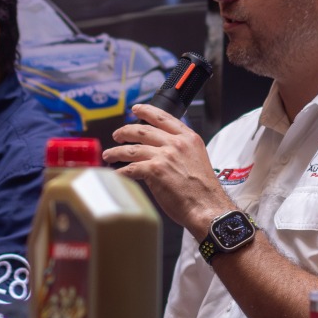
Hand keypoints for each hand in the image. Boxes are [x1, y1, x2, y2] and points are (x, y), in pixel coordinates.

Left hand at [104, 104, 232, 232]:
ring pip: (132, 148)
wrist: (208, 207)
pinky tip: (115, 174)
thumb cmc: (204, 191)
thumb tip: (163, 153)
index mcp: (189, 138)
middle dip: (125, 131)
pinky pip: (130, 168)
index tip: (136, 109)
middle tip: (117, 135)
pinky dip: (120, 171)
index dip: (147, 111)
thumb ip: (181, 151)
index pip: (163, 117)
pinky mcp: (154, 170)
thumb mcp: (198, 159)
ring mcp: (164, 156)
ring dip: (117, 151)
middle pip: (143, 130)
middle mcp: (176, 143)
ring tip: (109, 155)